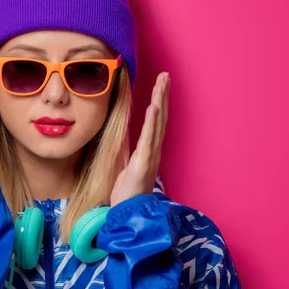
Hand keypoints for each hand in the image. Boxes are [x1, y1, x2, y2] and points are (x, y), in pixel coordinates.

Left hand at [110, 72, 169, 206]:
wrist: (127, 213)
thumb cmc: (127, 190)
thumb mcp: (124, 161)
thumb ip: (125, 144)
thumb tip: (122, 128)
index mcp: (149, 148)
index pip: (155, 120)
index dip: (159, 100)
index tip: (161, 82)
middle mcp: (153, 150)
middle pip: (160, 117)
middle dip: (163, 94)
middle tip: (166, 75)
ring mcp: (150, 156)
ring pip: (157, 124)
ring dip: (160, 102)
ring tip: (162, 84)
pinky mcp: (143, 164)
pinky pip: (148, 140)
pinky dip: (152, 123)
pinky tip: (154, 107)